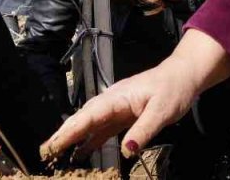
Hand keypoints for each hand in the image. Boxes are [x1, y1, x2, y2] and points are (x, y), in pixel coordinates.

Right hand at [41, 58, 198, 161]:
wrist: (183, 76)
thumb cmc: (173, 89)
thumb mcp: (162, 111)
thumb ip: (143, 130)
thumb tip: (126, 151)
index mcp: (117, 97)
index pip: (90, 115)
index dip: (71, 130)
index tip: (55, 143)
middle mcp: (112, 101)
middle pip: (83, 118)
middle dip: (64, 133)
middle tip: (46, 150)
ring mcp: (116, 108)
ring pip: (89, 123)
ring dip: (72, 137)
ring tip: (56, 152)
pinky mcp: (122, 116)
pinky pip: (101, 129)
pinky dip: (89, 140)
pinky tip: (80, 152)